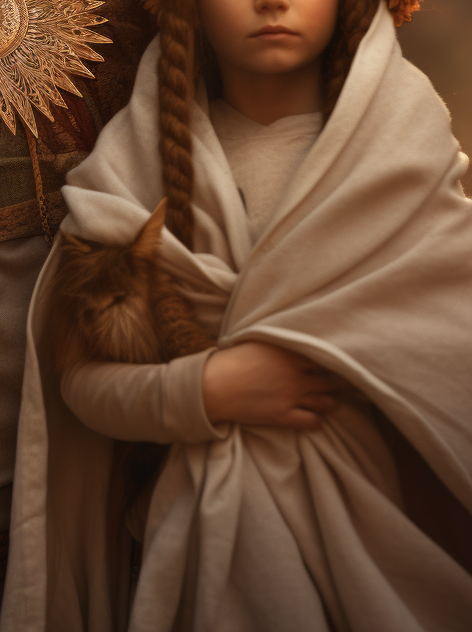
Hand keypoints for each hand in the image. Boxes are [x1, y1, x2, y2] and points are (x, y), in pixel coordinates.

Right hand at [202, 341, 351, 430]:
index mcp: (289, 353)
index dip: (335, 360)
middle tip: (347, 383)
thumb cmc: (231, 360)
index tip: (341, 361)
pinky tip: (316, 419)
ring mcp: (290, 396)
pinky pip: (311, 422)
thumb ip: (279, 340)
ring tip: (334, 400)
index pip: (325, 356)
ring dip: (332, 402)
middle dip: (341, 382)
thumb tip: (292, 337)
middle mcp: (295, 374)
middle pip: (331, 379)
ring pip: (326, 402)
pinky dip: (317, 422)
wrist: (213, 385)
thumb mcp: (258, 341)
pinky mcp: (282, 415)